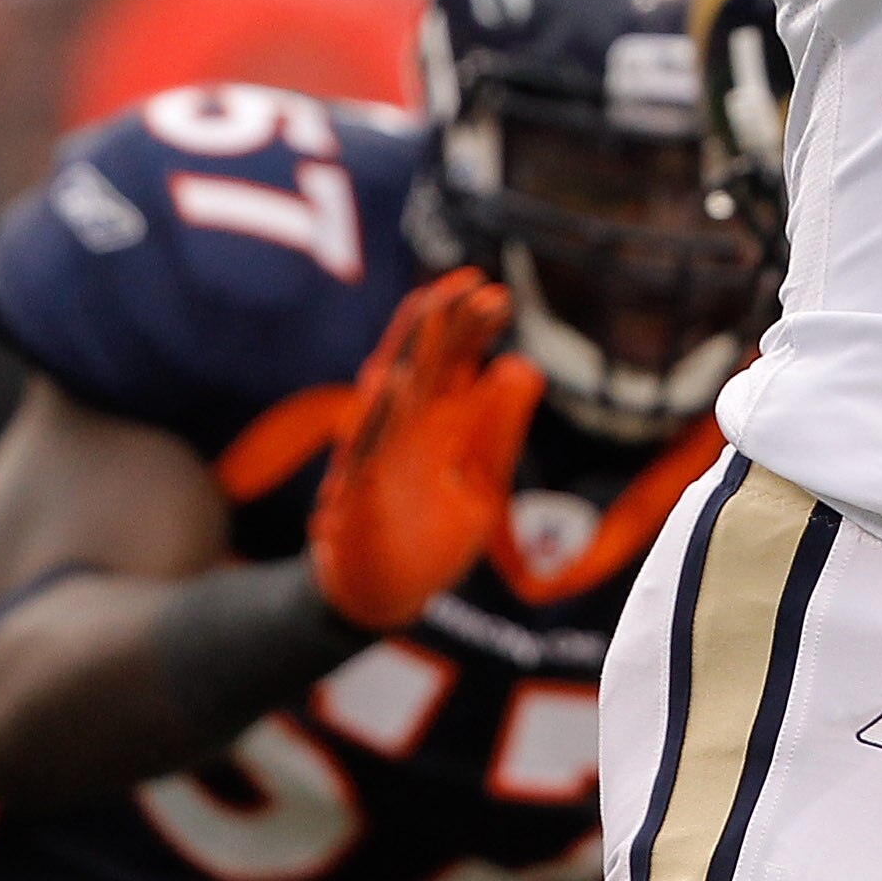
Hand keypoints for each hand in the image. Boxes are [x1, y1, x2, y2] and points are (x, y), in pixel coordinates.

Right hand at [309, 267, 543, 631]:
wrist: (383, 599)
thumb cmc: (430, 539)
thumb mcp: (482, 483)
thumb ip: (498, 430)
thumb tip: (522, 364)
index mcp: (438, 424)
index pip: (455, 363)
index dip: (472, 329)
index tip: (498, 294)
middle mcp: (406, 430)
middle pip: (426, 364)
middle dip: (446, 323)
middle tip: (473, 281)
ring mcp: (380, 456)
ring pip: (392, 391)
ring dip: (410, 349)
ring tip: (432, 305)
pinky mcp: (360, 493)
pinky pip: (367, 449)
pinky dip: (378, 416)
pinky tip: (393, 380)